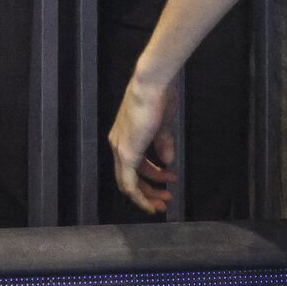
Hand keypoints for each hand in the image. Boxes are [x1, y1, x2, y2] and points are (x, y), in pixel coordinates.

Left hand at [109, 73, 178, 214]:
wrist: (152, 83)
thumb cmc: (159, 96)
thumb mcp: (163, 124)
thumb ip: (163, 143)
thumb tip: (167, 161)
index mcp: (125, 136)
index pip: (134, 164)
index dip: (152, 176)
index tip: (168, 181)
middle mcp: (118, 144)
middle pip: (130, 178)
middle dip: (149, 190)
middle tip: (166, 198)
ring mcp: (120, 149)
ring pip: (129, 183)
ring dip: (147, 194)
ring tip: (166, 198)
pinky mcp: (126, 153)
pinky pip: (129, 183)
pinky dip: (140, 196)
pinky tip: (152, 202)